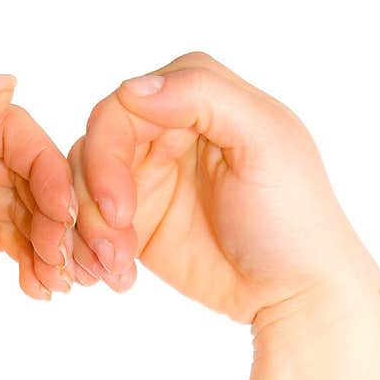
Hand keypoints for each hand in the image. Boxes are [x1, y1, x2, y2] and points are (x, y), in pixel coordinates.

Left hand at [0, 76, 75, 379]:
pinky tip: (43, 287)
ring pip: (14, 200)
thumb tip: (1, 81)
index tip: (67, 210)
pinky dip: (29, 256)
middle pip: (10, 161)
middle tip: (72, 254)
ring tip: (61, 281)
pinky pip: (6, 233)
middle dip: (48, 206)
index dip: (39, 160)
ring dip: (45, 237)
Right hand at [69, 52, 379, 328]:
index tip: (118, 209)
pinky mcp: (139, 223)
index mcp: (198, 100)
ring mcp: (151, 178)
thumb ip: (204, 95)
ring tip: (117, 271)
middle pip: (95, 146)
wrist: (296, 293)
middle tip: (116, 250)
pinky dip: (88, 251)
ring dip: (88, 231)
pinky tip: (116, 278)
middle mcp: (168, 132)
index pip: (123, 105)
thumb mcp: (266, 141)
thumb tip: (132, 87)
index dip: (108, 153)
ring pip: (82, 186)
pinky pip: (89, 224)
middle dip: (92, 200)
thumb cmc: (294, 217)